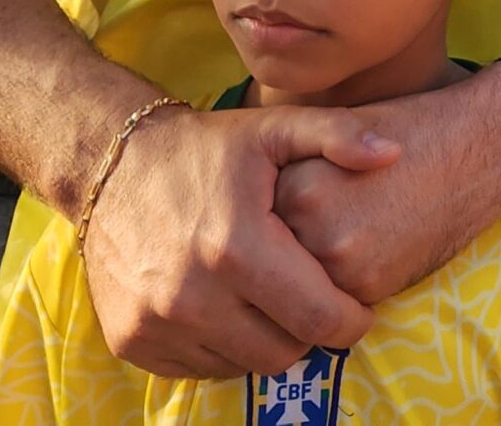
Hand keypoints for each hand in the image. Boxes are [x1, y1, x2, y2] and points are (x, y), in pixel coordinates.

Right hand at [81, 102, 399, 378]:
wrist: (109, 166)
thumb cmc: (204, 150)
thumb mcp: (272, 131)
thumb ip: (337, 136)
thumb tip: (391, 154)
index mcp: (236, 248)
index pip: (319, 319)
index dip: (350, 318)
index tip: (354, 302)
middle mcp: (192, 296)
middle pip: (286, 351)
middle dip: (309, 328)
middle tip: (309, 295)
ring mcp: (157, 324)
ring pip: (245, 365)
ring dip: (265, 339)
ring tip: (266, 296)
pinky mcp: (131, 342)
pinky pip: (201, 368)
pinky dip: (222, 346)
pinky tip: (225, 305)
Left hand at [274, 64, 500, 305]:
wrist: (474, 146)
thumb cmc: (407, 133)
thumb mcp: (338, 137)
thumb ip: (294, 172)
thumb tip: (257, 222)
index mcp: (294, 178)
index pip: (258, 219)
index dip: (280, 215)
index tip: (307, 201)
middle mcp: (307, 220)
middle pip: (275, 254)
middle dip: (295, 246)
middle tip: (340, 217)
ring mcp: (340, 256)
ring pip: (304, 282)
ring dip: (319, 269)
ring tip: (358, 230)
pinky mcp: (372, 283)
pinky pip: (341, 297)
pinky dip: (351, 282)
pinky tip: (378, 246)